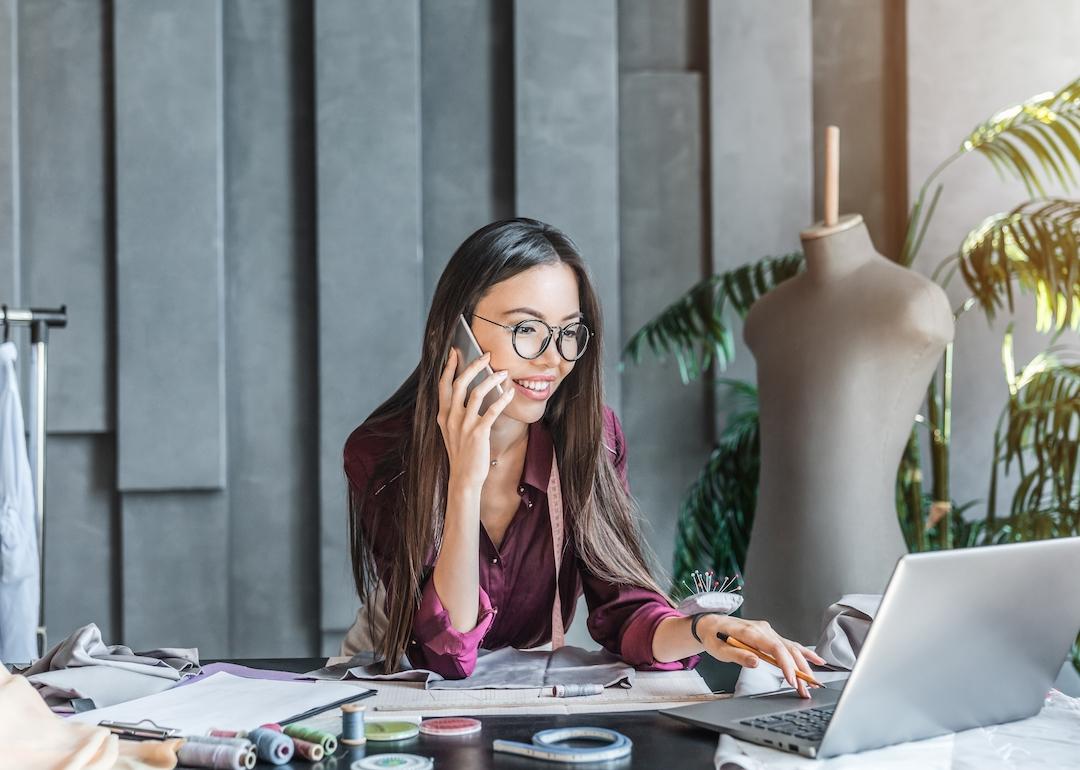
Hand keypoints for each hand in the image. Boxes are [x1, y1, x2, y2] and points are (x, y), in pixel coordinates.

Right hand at [436, 348, 514, 490]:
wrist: (464, 478)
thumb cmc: (461, 454)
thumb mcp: (451, 431)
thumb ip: (455, 413)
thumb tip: (468, 393)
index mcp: (443, 415)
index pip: (443, 385)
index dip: (449, 366)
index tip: (455, 351)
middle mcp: (451, 417)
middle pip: (459, 383)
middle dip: (473, 366)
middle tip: (486, 355)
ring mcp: (464, 425)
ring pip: (476, 393)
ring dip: (491, 379)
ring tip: (503, 372)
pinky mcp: (478, 433)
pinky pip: (492, 410)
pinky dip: (502, 398)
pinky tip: (510, 392)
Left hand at [698, 614, 826, 698]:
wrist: (710, 623)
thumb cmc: (714, 636)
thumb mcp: (719, 649)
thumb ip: (738, 654)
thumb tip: (756, 661)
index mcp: (751, 632)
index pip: (775, 648)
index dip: (786, 664)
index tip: (792, 680)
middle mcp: (763, 629)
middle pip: (787, 649)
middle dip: (799, 670)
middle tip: (806, 689)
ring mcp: (768, 631)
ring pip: (791, 648)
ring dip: (803, 665)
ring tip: (813, 682)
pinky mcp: (770, 635)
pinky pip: (789, 644)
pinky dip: (803, 653)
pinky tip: (817, 660)